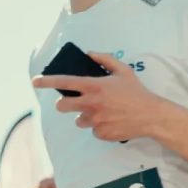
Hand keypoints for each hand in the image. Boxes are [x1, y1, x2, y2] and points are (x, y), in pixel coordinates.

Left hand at [32, 52, 169, 142]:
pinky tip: (112, 121)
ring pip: (78, 120)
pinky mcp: (100, 133)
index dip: (46, 81)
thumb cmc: (137, 92)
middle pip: (62, 106)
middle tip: (73, 103)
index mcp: (94, 86)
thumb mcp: (124, 71)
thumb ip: (105, 59)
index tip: (35, 82)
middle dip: (64, 104)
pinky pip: (92, 130)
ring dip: (85, 116)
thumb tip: (90, 54)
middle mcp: (91, 104)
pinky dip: (99, 126)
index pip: (63, 82)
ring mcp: (95, 120)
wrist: (151, 116)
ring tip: (102, 112)